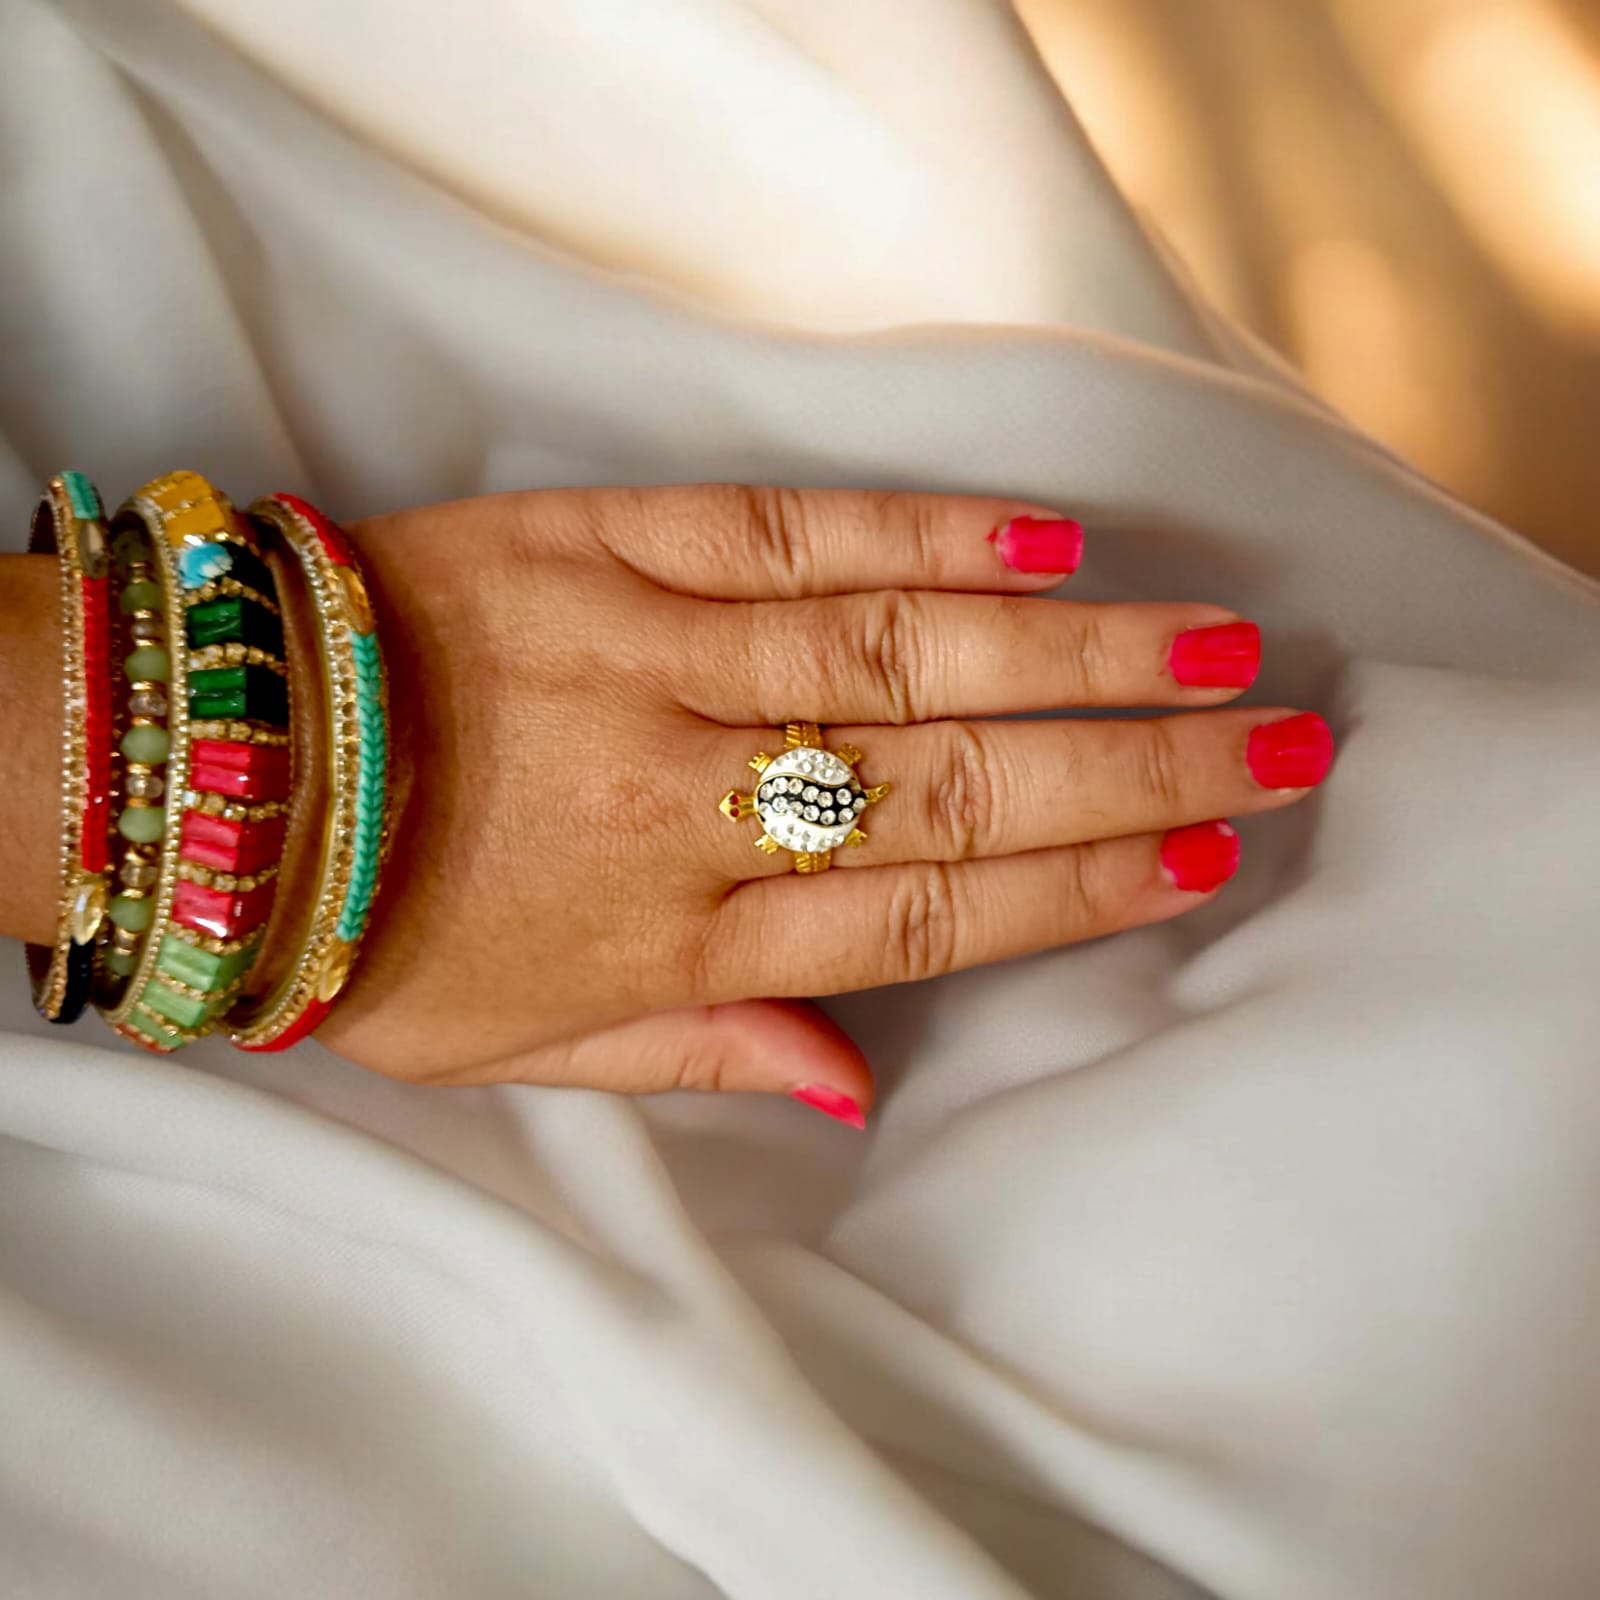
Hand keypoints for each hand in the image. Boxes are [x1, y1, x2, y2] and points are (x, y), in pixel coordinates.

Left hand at [321, 485, 1331, 1121]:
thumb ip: (698, 1054)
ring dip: (1078, 652)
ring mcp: (657, 656)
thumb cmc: (370, 925)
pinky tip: (1045, 543)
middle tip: (1277, 738)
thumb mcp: (519, 1050)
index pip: (926, 914)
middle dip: (1136, 764)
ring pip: (906, 653)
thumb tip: (846, 1085)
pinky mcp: (606, 542)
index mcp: (678, 934)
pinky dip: (925, 537)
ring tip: (1213, 646)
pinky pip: (792, 533)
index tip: (1201, 855)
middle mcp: (695, 797)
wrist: (214, 774)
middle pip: (955, 780)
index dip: (1077, 882)